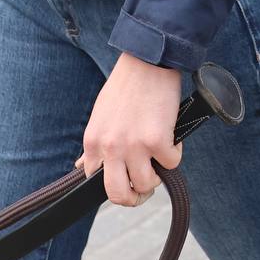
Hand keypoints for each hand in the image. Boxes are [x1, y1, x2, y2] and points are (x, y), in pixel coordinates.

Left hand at [78, 54, 182, 207]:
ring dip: (157, 174)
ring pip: (147, 184)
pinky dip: (175, 154)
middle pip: (118, 195)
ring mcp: (134, 146)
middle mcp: (110, 147)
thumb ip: (95, 145)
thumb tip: (83, 167)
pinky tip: (171, 138)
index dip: (113, 184)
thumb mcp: (100, 116)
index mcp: (93, 142)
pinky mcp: (158, 140)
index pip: (94, 182)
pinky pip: (171, 164)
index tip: (125, 180)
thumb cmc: (126, 87)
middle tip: (144, 189)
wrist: (148, 62)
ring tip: (160, 156)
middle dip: (133, 198)